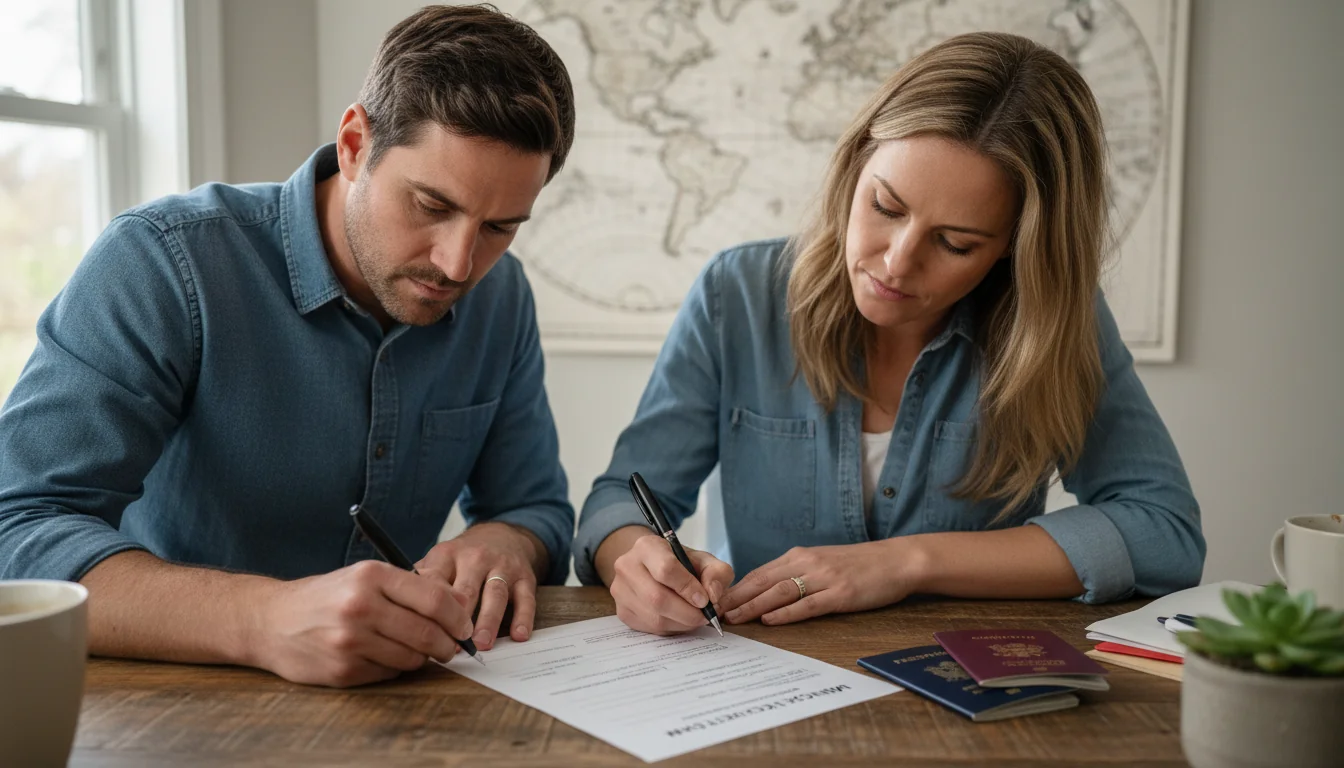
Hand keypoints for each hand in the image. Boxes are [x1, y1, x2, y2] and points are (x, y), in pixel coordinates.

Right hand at [251, 559, 473, 687]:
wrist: (271, 621)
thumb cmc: (327, 596)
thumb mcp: (365, 577)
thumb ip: (411, 588)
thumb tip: (461, 606)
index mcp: (370, 577)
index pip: (434, 599)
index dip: (458, 617)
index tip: (465, 626)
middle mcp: (360, 606)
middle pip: (427, 632)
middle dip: (448, 644)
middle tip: (451, 646)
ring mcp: (350, 641)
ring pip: (412, 657)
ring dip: (421, 657)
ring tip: (413, 648)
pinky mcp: (342, 669)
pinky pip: (389, 672)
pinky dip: (394, 667)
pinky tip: (382, 655)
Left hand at [415, 522, 545, 650]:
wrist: (503, 536)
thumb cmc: (463, 558)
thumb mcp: (439, 560)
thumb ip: (420, 582)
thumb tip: (395, 609)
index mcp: (447, 555)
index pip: (436, 581)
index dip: (430, 608)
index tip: (425, 633)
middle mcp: (476, 558)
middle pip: (466, 589)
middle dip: (459, 618)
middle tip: (453, 645)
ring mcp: (503, 567)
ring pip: (496, 594)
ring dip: (489, 620)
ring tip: (482, 644)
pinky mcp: (525, 577)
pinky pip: (526, 598)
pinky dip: (524, 618)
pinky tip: (519, 635)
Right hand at [609, 530, 733, 634]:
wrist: (652, 567)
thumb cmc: (680, 563)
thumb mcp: (703, 560)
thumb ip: (716, 573)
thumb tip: (713, 596)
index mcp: (647, 546)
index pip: (665, 569)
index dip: (688, 588)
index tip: (705, 600)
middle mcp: (627, 566)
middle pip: (657, 598)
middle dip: (687, 613)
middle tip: (705, 616)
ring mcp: (620, 590)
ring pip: (654, 617)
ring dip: (681, 623)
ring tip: (695, 618)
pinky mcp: (622, 611)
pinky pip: (649, 628)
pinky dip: (671, 628)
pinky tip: (679, 620)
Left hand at [718, 540, 925, 625]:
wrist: (896, 560)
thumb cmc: (858, 564)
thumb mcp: (821, 562)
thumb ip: (796, 573)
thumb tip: (766, 591)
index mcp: (800, 556)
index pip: (759, 573)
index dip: (735, 588)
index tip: (714, 601)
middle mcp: (808, 563)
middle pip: (763, 581)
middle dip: (736, 598)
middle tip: (714, 612)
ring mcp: (824, 578)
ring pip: (780, 592)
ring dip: (753, 606)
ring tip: (734, 618)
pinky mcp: (841, 593)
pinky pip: (808, 604)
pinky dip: (786, 613)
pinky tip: (770, 620)